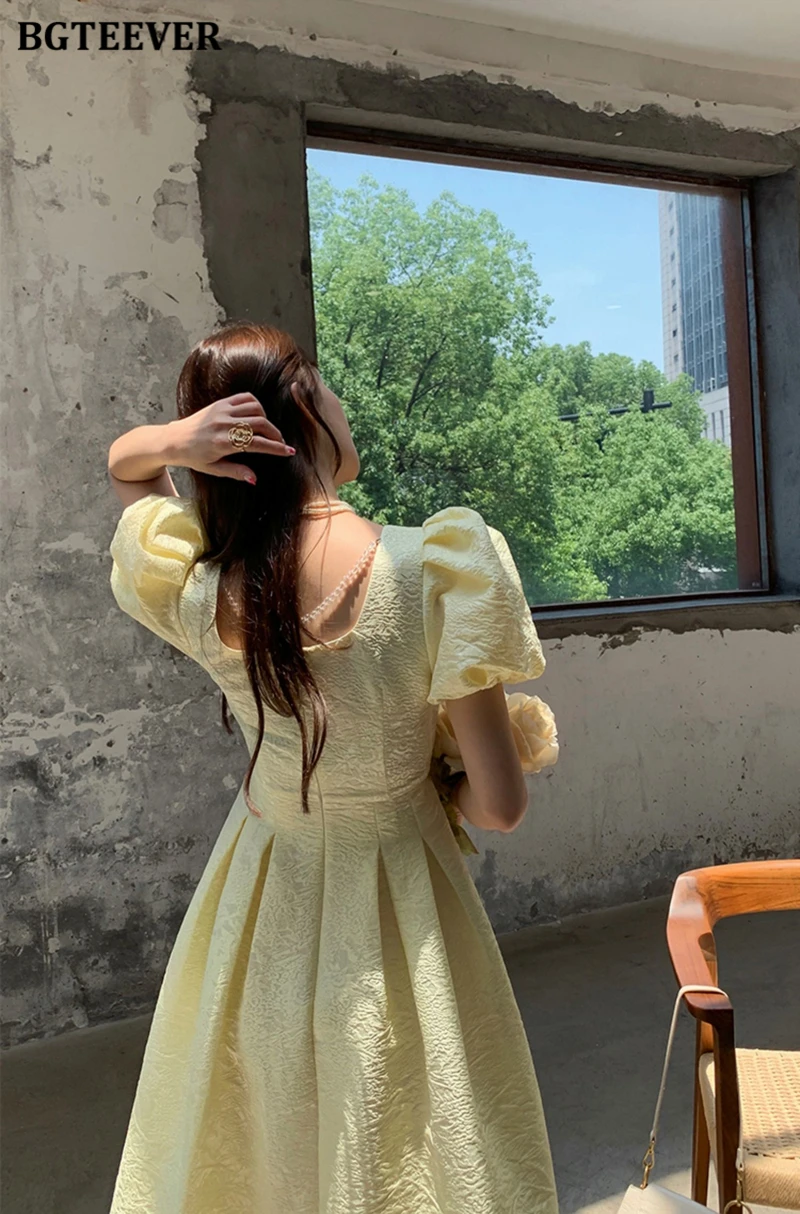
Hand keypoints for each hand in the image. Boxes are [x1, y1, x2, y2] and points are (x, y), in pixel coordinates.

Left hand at [168, 392, 294, 484]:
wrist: (174, 440)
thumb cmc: (193, 457)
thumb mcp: (214, 469)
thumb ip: (236, 472)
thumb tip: (255, 479)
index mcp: (223, 443)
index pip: (258, 444)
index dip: (276, 448)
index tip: (289, 452)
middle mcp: (224, 424)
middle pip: (261, 424)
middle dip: (275, 434)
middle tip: (280, 443)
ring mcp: (222, 411)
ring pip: (256, 409)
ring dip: (266, 419)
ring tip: (266, 431)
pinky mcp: (220, 403)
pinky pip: (245, 398)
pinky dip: (256, 405)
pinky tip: (257, 415)